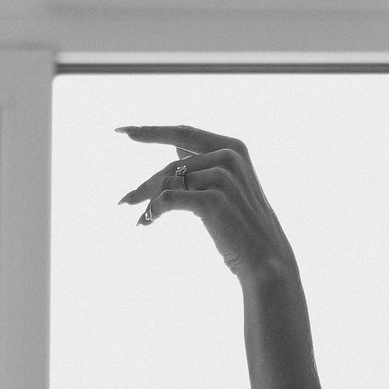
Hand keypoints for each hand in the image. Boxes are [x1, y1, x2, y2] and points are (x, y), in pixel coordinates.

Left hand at [119, 124, 296, 280]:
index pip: (183, 132)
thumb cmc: (243, 224)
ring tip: (141, 218)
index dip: (151, 131)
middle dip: (147, 184)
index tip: (123, 131)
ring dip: (148, 202)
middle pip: (173, 165)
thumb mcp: (229, 184)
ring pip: (168, 183)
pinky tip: (148, 222)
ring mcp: (222, 177)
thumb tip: (174, 142)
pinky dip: (154, 211)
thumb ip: (204, 161)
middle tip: (126, 200)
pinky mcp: (212, 200)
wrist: (265, 258)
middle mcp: (229, 157)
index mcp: (233, 147)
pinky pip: (168, 200)